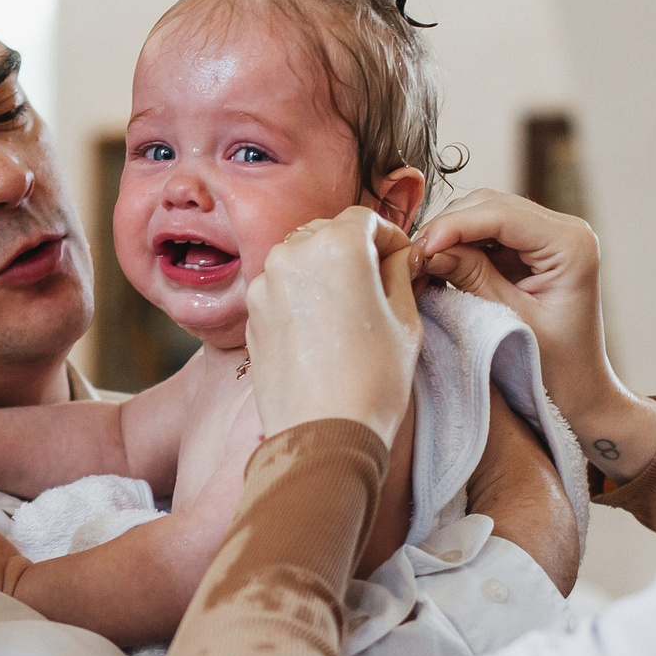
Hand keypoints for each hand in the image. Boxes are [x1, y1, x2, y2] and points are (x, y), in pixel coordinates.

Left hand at [244, 208, 420, 447]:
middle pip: (328, 232)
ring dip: (324, 271)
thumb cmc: (371, 382)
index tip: (400, 258)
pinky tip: (321, 330)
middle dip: (354, 250)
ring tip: (348, 310)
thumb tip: (399, 256)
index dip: (388, 237)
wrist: (322, 436)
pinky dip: (301, 296)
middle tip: (378, 282)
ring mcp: (265, 284)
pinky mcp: (251, 313)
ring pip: (300, 258)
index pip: (365, 219)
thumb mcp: (404, 320)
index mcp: (337, 246)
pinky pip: (281, 288)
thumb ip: (400, 273)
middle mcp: (292, 254)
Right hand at [416, 190, 655, 477]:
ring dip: (450, 234)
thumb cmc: (555, 369)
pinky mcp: (532, 249)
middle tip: (412, 258)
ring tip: (421, 264)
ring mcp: (549, 236)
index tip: (419, 249)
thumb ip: (472, 278)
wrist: (580, 393)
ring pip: (485, 213)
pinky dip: (460, 245)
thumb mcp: (510, 321)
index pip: (502, 215)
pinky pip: (487, 233)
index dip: (454, 226)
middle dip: (448, 227)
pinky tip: (437, 265)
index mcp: (570, 245)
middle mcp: (565, 229)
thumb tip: (429, 250)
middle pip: (491, 205)